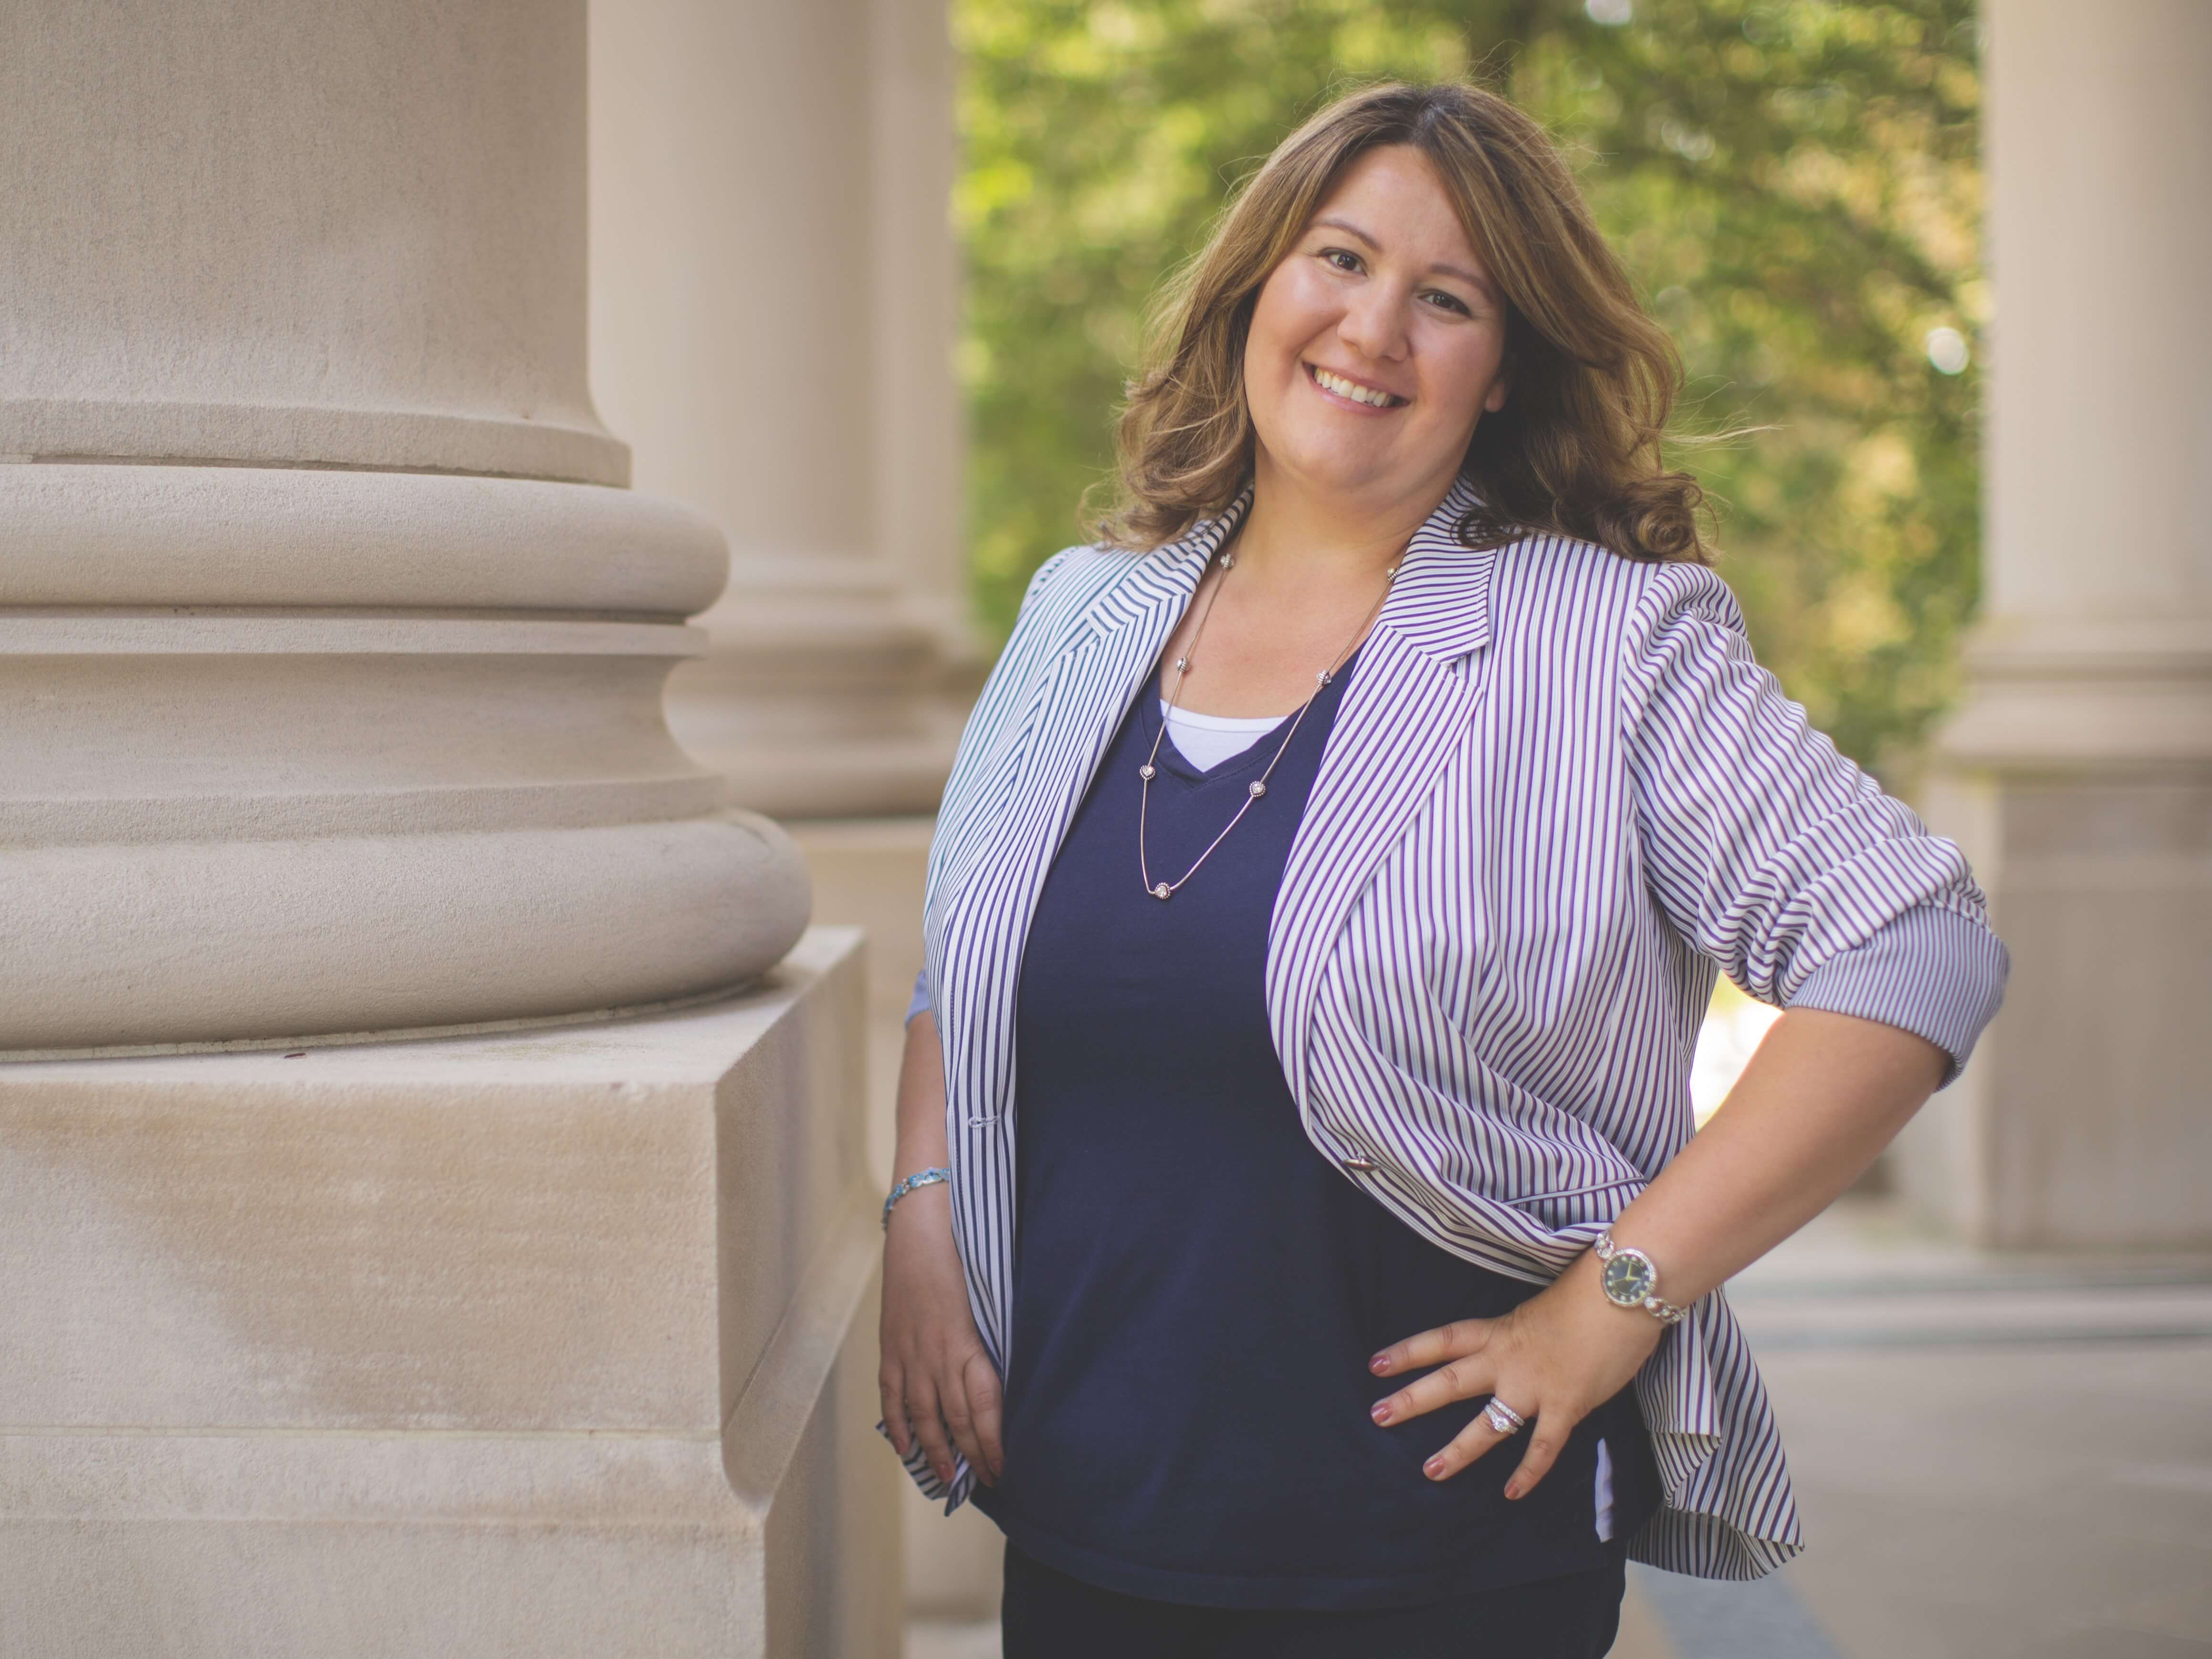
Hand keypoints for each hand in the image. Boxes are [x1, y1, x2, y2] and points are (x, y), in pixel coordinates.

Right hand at [878, 1181, 1004, 1487]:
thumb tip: (1007, 1379)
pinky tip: (904, 1446)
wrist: (924, 1223)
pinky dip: (897, 1424)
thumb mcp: (990, 1298)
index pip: (984, 1408)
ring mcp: (910, 1352)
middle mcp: (939, 1355)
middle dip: (970, 1457)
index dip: (992, 1443)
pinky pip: (891, 1395)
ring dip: (934, 1451)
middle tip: (983, 1484)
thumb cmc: (966, 1256)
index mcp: (969, 1343)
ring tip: (945, 1480)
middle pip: (956, 1419)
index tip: (1002, 1467)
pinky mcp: (889, 1345)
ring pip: (922, 1415)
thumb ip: (994, 1340)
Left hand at [1365, 1250, 1663, 1498]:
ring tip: (1430, 1471)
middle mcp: (1508, 1359)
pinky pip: (1541, 1447)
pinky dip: (1527, 1473)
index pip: (1443, 1340)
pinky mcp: (1566, 1406)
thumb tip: (1524, 1345)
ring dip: (1458, 1450)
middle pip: (1450, 1381)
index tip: (1375, 1364)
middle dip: (1412, 1399)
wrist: (1625, 1292)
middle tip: (1378, 1415)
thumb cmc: (1590, 1292)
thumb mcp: (1544, 1308)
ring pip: (1487, 1424)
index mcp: (1500, 1330)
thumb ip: (1526, 1333)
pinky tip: (1511, 1493)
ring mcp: (1534, 1385)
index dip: (1408, 1352)